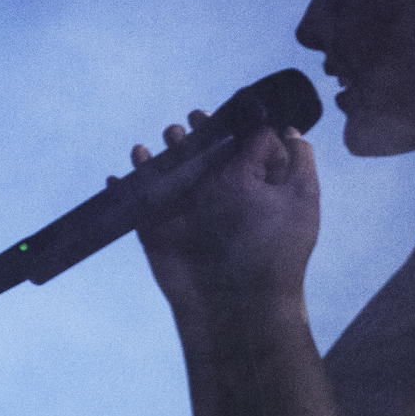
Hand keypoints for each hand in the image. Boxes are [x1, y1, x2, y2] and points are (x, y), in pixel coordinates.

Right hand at [125, 118, 319, 312]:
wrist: (234, 302)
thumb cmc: (268, 247)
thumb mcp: (294, 195)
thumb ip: (293, 161)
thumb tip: (287, 129)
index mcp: (253, 185)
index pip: (243, 146)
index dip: (233, 126)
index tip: (224, 113)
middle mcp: (219, 196)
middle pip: (202, 154)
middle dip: (192, 135)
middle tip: (186, 126)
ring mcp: (186, 212)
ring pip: (168, 172)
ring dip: (159, 152)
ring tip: (156, 144)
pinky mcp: (158, 229)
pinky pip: (138, 201)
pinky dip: (126, 184)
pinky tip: (121, 173)